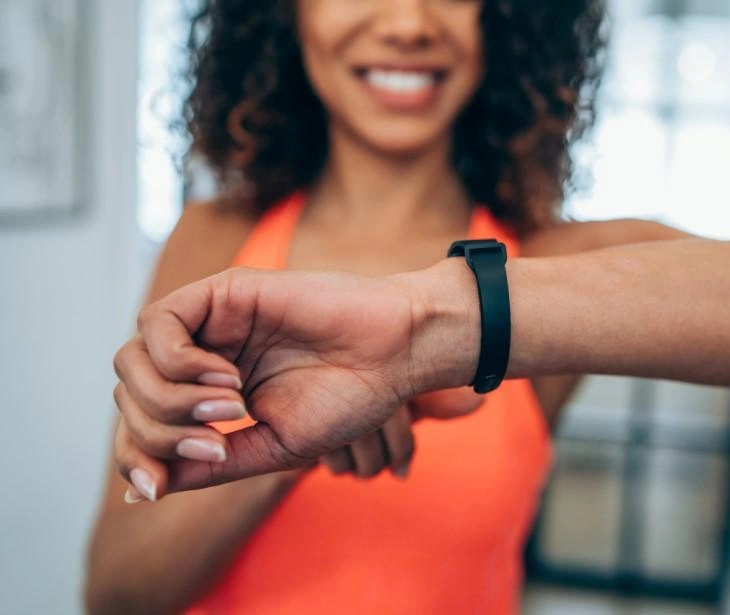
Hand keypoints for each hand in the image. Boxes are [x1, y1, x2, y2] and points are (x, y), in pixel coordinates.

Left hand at [113, 265, 479, 497]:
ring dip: (170, 399)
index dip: (133, 457)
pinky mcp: (222, 291)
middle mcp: (203, 355)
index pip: (142, 424)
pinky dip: (178, 362)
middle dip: (158, 432)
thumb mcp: (272, 446)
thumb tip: (145, 490)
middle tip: (217, 441)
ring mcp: (211, 322)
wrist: (396, 352)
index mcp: (212, 393)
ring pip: (132, 360)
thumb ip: (211, 465)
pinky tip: (227, 378)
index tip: (154, 488)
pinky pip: (158, 323)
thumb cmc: (351, 396)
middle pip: (129, 394)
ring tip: (229, 408)